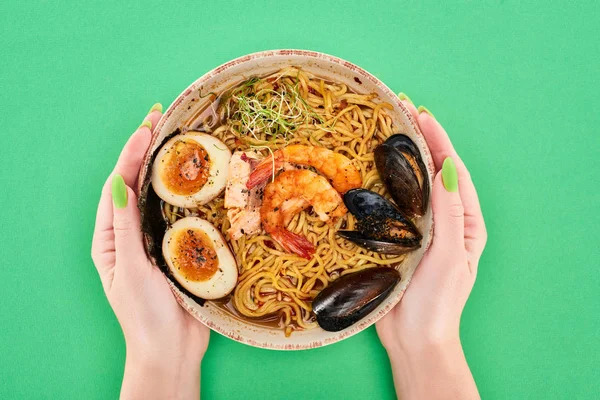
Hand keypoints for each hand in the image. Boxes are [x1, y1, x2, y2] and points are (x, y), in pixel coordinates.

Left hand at [91, 104, 209, 399]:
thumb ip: (126, 226)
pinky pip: (182, 215)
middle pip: (137, 185)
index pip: (118, 187)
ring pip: (160, 196)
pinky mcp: (180, 248)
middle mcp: (131, 235)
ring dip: (167, 167)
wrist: (172, 350)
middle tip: (160, 119)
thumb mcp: (132, 269)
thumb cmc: (145, 315)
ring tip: (178, 139)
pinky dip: (187, 194)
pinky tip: (198, 179)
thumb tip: (119, 182)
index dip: (131, 155)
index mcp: (111, 238)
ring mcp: (156, 240)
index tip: (146, 127)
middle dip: (146, 151)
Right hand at [376, 97, 486, 398]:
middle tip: (403, 113)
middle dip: (422, 143)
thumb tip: (447, 170)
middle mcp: (445, 222)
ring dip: (403, 160)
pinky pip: (392, 206)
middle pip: (434, 174)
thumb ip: (449, 213)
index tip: (422, 115)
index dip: (440, 143)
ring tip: (388, 133)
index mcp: (466, 223)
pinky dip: (385, 186)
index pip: (454, 174)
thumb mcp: (449, 254)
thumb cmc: (438, 300)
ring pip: (412, 187)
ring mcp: (421, 230)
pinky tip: (372, 172)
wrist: (414, 338)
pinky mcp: (398, 240)